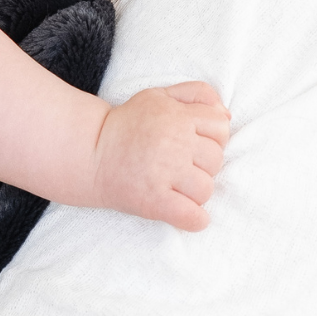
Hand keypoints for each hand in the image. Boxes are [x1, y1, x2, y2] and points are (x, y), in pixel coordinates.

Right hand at [89, 81, 230, 231]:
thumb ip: (196, 95)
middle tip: (179, 167)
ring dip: (196, 192)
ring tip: (176, 187)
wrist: (89, 152)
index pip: (221, 128)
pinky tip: (185, 213)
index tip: (193, 144)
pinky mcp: (154, 201)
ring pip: (206, 189)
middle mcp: (174, 143)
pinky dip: (195, 220)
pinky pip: (192, 217)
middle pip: (216, 160)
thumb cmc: (128, 124)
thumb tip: (227, 115)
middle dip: (202, 165)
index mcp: (177, 117)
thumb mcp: (159, 96)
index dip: (212, 137)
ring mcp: (164, 174)